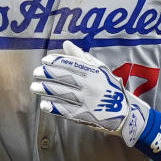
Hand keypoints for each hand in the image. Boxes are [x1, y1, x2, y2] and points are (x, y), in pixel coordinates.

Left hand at [31, 41, 149, 145]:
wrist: (126, 113)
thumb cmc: (111, 88)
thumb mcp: (101, 70)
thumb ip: (83, 57)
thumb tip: (66, 44)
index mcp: (95, 73)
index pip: (72, 64)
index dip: (56, 61)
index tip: (45, 60)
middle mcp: (91, 86)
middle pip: (65, 78)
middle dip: (48, 74)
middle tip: (36, 73)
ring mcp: (87, 101)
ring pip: (62, 93)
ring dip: (46, 90)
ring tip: (34, 87)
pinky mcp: (85, 116)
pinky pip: (66, 110)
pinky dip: (54, 106)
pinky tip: (44, 104)